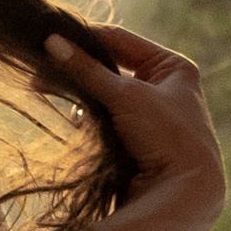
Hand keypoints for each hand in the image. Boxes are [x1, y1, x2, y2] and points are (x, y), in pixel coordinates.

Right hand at [42, 23, 224, 230]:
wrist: (185, 192)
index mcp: (173, 67)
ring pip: (107, 94)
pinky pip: (108, 118)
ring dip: (85, 98)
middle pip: (112, 67)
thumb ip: (87, 70)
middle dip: (82, 72)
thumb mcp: (126, 96)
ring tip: (59, 98)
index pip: (120, 40)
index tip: (52, 40)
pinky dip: (91, 118)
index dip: (87, 39)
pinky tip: (77, 122)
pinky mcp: (139, 138)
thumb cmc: (166, 135)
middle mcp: (166, 86)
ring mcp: (152, 113)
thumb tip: (51, 41)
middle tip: (44, 72)